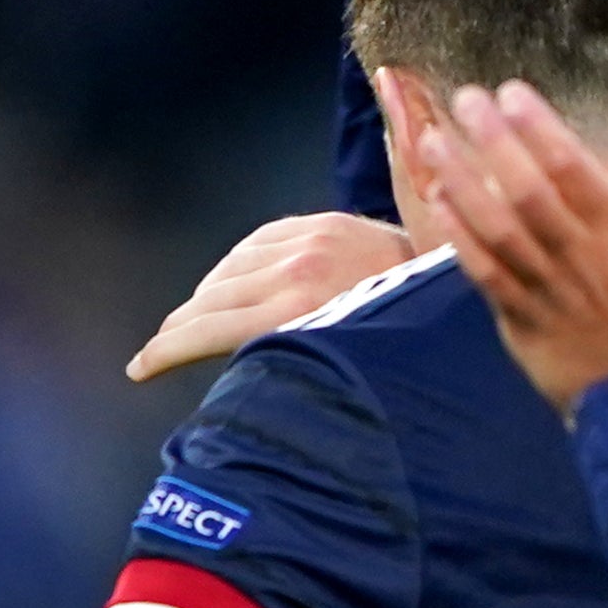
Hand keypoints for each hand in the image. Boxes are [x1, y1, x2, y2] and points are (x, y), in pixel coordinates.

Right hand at [129, 212, 414, 379]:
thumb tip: (245, 383)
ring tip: (186, 322)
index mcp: (298, 309)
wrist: (469, 280)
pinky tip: (226, 283)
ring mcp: (309, 241)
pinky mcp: (324, 224)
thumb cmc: (419, 346)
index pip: (207, 327)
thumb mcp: (354, 363)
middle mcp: (297, 269)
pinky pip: (256, 243)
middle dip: (176, 329)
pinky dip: (235, 266)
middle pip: (210, 299)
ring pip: (229, 271)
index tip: (138, 369)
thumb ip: (290, 361)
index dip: (166, 350)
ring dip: (203, 298)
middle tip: (153, 353)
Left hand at [412, 84, 607, 415]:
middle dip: (493, 140)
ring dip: (462, 182)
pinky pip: (485, 275)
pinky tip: (441, 205)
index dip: (538, 127)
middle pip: (525, 190)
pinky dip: (460, 238)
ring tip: (435, 142)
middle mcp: (581, 260)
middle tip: (465, 98)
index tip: (512, 92)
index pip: (573, 169)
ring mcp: (547, 294)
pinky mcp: (525, 326)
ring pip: (494, 229)